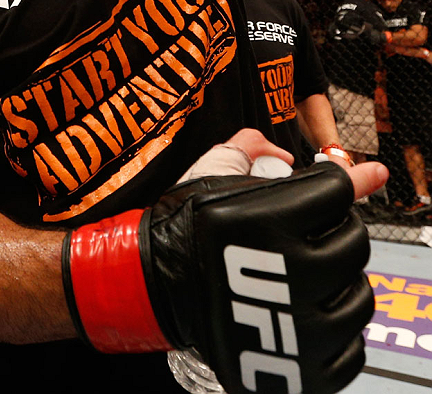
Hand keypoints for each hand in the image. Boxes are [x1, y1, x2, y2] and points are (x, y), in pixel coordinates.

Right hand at [64, 128, 386, 392]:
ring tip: (305, 272)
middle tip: (306, 232)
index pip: (338, 191)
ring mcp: (304, 327)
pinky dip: (335, 328)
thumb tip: (309, 151)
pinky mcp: (307, 367)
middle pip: (354, 240)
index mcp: (273, 220)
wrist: (157, 284)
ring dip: (338, 279)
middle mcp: (294, 273)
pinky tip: (306, 309)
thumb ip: (261, 148)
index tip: (313, 194)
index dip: (326, 187)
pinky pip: (351, 345)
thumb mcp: (216, 170)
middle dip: (333, 230)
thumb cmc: (186, 226)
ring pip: (358, 294)